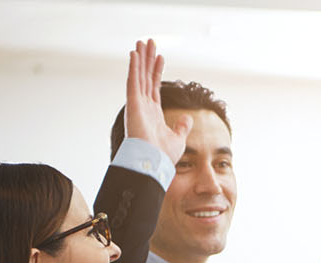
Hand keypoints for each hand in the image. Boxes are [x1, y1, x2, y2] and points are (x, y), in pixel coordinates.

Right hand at [125, 39, 192, 160]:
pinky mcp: (133, 104)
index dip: (156, 71)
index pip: (154, 86)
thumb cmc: (163, 155)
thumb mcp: (178, 138)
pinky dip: (134, 67)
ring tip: (142, 42)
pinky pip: (133, 81)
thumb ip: (181, 127)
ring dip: (140, 58)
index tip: (160, 57)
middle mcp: (143, 106)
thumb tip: (187, 118)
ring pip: (139, 75)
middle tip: (148, 42)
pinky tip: (134, 54)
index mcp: (153, 113)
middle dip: (147, 59)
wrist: (153, 163)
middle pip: (145, 77)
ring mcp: (137, 104)